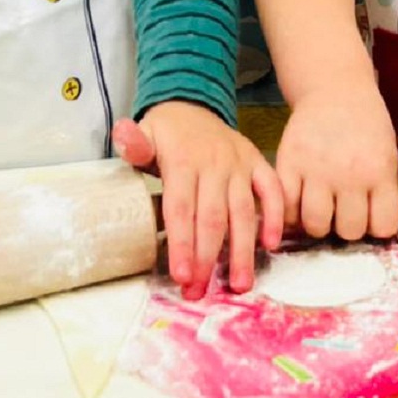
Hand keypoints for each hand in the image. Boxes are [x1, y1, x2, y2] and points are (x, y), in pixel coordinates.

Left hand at [112, 103, 282, 298]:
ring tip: (240, 285)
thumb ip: (135, 143)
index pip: (181, 208)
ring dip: (242, 251)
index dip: (182, 244)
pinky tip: (270, 245)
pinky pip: (271, 190)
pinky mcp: (257, 164)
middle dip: (208, 259)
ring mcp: (239, 165)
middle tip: (201, 292)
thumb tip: (123, 135)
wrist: (193, 105)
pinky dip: (273, 216)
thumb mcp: (145, 133)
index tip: (182, 276)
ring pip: (242, 212)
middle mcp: (215, 164)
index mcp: (184, 161)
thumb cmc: (166, 133)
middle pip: (212, 218)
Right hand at [275, 86, 397, 244]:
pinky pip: (286, 206)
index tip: (371, 218)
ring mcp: (316, 169)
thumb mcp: (387, 152)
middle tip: (343, 212)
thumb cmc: (366, 124)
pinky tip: (299, 202)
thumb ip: (383, 188)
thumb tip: (374, 228)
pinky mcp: (289, 162)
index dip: (377, 226)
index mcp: (379, 171)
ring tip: (321, 209)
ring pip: (316, 224)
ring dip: (319, 223)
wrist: (335, 89)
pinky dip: (291, 212)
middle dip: (346, 226)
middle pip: (348, 230)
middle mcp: (349, 174)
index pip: (383, 225)